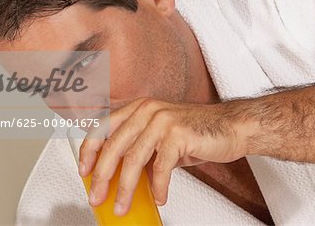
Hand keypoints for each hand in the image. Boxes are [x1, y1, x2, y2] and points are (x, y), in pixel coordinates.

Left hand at [78, 98, 251, 215]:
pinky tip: (159, 197)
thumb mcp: (160, 137)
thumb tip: (119, 175)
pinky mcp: (177, 134)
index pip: (103, 128)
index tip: (84, 170)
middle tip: (97, 196)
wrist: (230, 127)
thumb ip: (140, 150)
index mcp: (138, 108)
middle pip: (114, 146)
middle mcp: (147, 110)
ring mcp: (162, 120)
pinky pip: (160, 168)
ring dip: (125, 188)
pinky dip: (158, 187)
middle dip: (102, 176)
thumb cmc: (195, 132)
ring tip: (122, 206)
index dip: (89, 151)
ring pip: (133, 160)